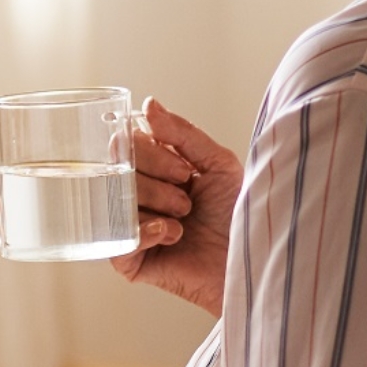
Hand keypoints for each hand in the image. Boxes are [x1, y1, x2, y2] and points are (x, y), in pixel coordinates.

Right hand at [111, 97, 243, 317]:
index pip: (128, 145)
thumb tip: (148, 105)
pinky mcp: (130, 261)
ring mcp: (130, 227)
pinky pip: (117, 239)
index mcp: (154, 170)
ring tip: (183, 219)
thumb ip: (183, 133)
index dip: (151, 152)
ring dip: (154, 205)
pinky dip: (145, 231)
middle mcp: (137, 196)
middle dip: (155, 181)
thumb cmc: (238, 213)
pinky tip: (171, 235)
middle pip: (117, 170)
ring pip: (114, 202)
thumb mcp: (218, 164)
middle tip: (185, 199)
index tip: (184, 170)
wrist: (252, 259)